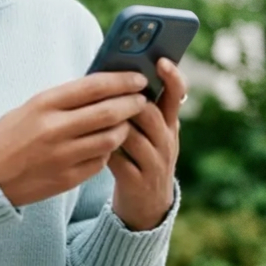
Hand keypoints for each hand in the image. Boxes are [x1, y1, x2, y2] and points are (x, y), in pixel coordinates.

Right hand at [0, 72, 149, 207]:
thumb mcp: (31, 107)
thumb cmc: (10, 135)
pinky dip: (107, 151)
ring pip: (110, 139)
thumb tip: (101, 85)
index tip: (138, 77)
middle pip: (108, 112)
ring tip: (127, 122)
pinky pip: (100, 162)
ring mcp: (62, 155)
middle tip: (143, 99)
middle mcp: (54, 129)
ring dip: (124, 129)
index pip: (93, 86)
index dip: (121, 80)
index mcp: (44, 104)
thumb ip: (63, 98)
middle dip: (132, 103)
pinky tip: (107, 145)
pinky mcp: (67, 178)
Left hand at [109, 58, 185, 229]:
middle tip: (107, 90)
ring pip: (132, 136)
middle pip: (149, 113)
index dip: (172, 78)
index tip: (162, 61)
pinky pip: (117, 161)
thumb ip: (137, 107)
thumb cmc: (139, 155)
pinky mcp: (137, 182)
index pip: (177, 96)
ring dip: (110, 124)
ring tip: (92, 115)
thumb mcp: (147, 131)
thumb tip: (112, 72)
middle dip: (127, 101)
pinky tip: (88, 142)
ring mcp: (155, 163)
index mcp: (169, 123)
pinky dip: (102, 148)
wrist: (147, 204)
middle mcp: (167, 142)